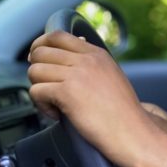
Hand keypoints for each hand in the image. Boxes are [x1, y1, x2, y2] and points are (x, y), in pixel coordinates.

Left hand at [27, 31, 155, 166]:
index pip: (57, 36)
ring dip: (39, 88)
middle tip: (45, 86)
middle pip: (40, 52)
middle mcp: (86, 60)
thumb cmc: (122, 111)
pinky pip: (36, 91)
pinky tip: (57, 113)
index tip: (38, 59)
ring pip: (34, 71)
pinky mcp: (67, 93)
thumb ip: (91, 63)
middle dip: (37, 70)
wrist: (132, 130)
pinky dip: (42, 105)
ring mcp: (76, 75)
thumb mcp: (110, 76)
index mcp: (96, 54)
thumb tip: (68, 54)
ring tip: (54, 103)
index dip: (40, 46)